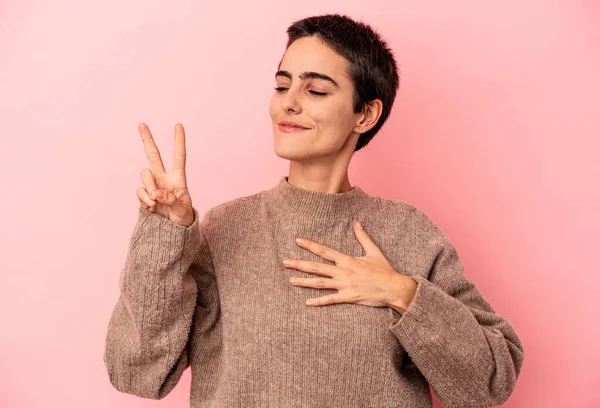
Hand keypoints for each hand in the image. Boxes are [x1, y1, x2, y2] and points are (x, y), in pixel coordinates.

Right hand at [136, 123, 194, 226]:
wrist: (172, 232)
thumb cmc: (183, 218)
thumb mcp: (183, 209)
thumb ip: (171, 200)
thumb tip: (157, 194)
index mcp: (178, 178)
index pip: (179, 156)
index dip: (179, 141)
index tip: (178, 125)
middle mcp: (164, 179)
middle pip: (154, 156)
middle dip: (147, 140)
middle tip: (141, 124)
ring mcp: (153, 186)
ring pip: (145, 175)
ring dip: (148, 185)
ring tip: (154, 200)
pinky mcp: (144, 196)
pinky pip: (140, 191)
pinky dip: (143, 197)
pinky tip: (151, 206)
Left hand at [283, 221, 416, 310]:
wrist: (394, 288)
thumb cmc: (384, 271)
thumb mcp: (374, 251)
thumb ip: (363, 237)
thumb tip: (357, 223)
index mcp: (347, 259)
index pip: (324, 251)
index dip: (310, 245)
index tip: (297, 241)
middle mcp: (343, 271)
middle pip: (316, 267)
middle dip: (299, 264)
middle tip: (284, 262)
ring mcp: (345, 285)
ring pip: (320, 283)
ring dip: (304, 282)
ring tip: (290, 280)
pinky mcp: (348, 297)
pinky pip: (330, 300)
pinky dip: (318, 301)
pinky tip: (307, 302)